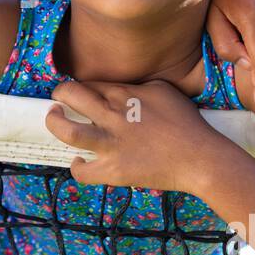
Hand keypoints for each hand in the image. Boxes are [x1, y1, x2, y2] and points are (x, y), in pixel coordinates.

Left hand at [46, 79, 219, 195]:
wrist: (200, 158)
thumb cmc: (186, 123)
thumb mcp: (163, 90)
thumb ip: (137, 87)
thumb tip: (122, 88)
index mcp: (125, 94)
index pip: (90, 83)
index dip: (80, 86)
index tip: (79, 93)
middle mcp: (113, 115)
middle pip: (71, 95)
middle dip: (60, 94)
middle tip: (58, 100)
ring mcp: (112, 144)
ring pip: (69, 132)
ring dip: (55, 123)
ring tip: (54, 119)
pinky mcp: (114, 170)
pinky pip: (83, 171)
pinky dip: (76, 167)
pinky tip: (79, 162)